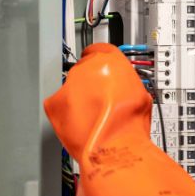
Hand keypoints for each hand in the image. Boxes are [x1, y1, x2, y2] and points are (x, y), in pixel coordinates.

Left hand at [45, 43, 152, 160]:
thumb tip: (122, 86)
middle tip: (101, 101)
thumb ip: (126, 82)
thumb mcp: (140, 93)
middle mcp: (87, 68)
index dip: (102, 62)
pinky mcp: (54, 103)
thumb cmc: (129, 123)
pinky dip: (65, 113)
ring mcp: (68, 85)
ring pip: (71, 88)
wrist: (114, 145)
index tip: (101, 69)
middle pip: (85, 71)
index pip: (101, 50)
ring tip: (92, 117)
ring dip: (78, 99)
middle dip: (91, 84)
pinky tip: (80, 123)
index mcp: (110, 61)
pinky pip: (58, 104)